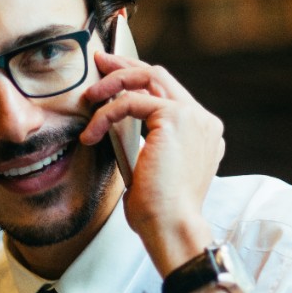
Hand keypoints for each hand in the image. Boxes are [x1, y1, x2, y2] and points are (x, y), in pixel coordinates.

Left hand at [81, 51, 223, 273]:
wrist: (172, 227)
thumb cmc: (158, 212)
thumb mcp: (151, 170)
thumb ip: (145, 144)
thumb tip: (116, 128)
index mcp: (201, 133)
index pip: (168, 93)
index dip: (138, 80)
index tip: (111, 77)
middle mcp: (202, 121)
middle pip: (161, 75)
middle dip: (125, 66)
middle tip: (99, 64)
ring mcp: (192, 117)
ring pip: (148, 77)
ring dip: (113, 83)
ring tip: (88, 98)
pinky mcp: (175, 118)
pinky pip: (130, 102)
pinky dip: (106, 114)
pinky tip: (91, 134)